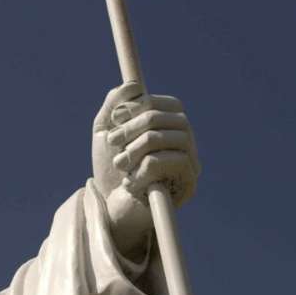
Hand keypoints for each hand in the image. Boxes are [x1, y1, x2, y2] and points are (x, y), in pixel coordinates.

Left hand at [92, 82, 199, 258]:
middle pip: (161, 118)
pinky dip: (138, 171)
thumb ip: (114, 104)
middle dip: (130, 128)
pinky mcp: (187, 185)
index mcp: (171, 125)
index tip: (114, 120)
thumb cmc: (111, 169)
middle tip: (111, 142)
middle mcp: (186, 141)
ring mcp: (190, 162)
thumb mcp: (105, 131)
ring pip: (162, 139)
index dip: (137, 107)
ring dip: (133, 150)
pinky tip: (131, 183)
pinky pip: (160, 164)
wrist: (112, 208)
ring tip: (120, 165)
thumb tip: (134, 85)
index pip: (164, 103)